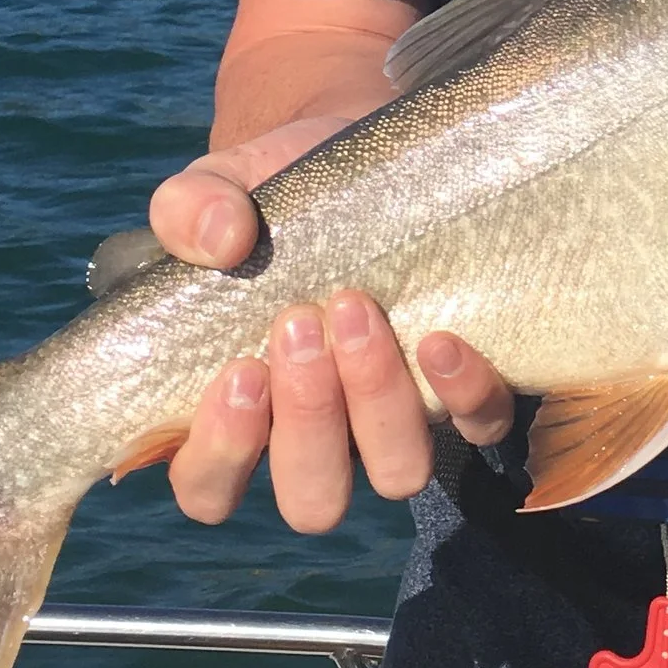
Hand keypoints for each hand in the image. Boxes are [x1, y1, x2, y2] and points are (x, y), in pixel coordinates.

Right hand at [150, 115, 514, 529]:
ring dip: (376, 402)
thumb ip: (190, 209)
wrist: (369, 168)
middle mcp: (321, 438)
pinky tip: (438, 339)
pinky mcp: (463, 393)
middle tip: (300, 323)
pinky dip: (461, 393)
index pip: (209, 489)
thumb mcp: (221, 188)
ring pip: (396, 475)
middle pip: (313, 500)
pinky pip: (478, 427)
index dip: (222, 454)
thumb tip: (221, 238)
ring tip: (357, 310)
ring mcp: (395, 424)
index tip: (240, 371)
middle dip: (308, 419)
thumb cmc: (279, 204)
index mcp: (241, 412)